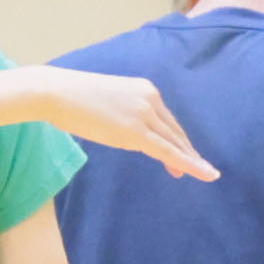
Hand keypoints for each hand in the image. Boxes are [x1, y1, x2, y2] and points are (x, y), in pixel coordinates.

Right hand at [29, 67, 219, 181]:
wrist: (56, 92)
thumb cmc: (71, 98)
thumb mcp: (107, 102)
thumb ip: (124, 114)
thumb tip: (130, 132)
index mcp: (144, 89)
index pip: (166, 119)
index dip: (178, 139)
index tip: (186, 153)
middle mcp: (150, 98)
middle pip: (174, 131)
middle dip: (187, 151)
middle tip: (202, 169)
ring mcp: (145, 113)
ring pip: (174, 142)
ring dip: (191, 159)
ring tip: (206, 174)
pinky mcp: (137, 131)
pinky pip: (167, 151)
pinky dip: (188, 164)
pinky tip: (202, 173)